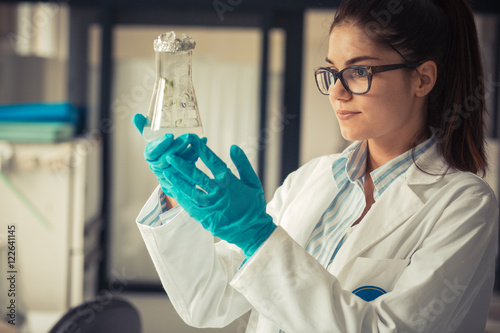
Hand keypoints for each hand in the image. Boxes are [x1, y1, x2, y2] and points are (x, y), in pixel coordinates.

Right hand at [132, 114, 203, 196]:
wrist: (169, 172)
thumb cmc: (160, 151)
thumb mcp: (151, 140)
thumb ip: (144, 128)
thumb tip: (136, 116)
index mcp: (150, 156)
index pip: (152, 152)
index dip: (161, 144)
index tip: (170, 136)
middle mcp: (158, 166)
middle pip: (167, 158)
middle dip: (178, 147)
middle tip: (187, 136)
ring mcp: (170, 174)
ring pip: (179, 164)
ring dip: (189, 152)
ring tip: (197, 140)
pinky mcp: (182, 178)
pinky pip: (189, 168)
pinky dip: (196, 156)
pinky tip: (203, 145)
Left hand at [164, 140, 276, 257]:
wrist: (253, 231)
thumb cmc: (254, 206)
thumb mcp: (253, 182)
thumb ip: (243, 164)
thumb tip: (233, 147)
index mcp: (229, 182)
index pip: (212, 161)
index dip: (202, 149)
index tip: (192, 139)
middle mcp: (217, 192)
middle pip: (196, 175)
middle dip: (182, 164)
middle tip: (170, 155)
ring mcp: (209, 205)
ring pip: (189, 190)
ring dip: (177, 180)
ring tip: (166, 171)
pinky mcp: (204, 217)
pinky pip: (188, 205)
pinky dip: (180, 196)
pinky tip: (172, 189)